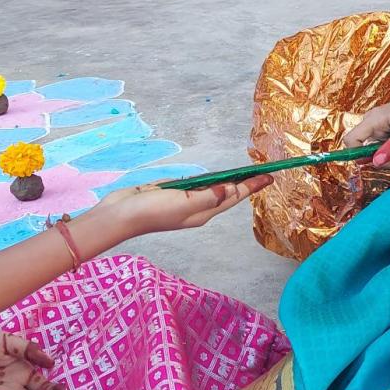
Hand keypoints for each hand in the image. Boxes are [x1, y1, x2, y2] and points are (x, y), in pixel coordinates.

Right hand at [96, 178, 270, 235]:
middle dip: (246, 184)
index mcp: (202, 212)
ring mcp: (183, 202)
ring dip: (228, 183)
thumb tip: (229, 189)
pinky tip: (213, 178)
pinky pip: (195, 186)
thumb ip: (207, 197)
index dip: (252, 186)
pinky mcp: (171, 194)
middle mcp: (197, 207)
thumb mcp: (182, 204)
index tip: (270, 176)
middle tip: (262, 173)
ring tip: (244, 175)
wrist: (120, 215)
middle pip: (227, 194)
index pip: (234, 197)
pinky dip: (208, 181)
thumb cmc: (151, 211)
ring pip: (212, 190)